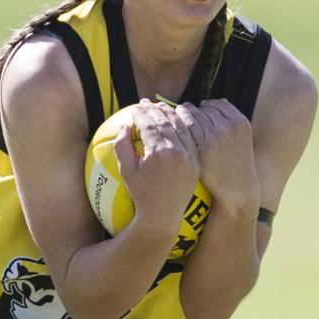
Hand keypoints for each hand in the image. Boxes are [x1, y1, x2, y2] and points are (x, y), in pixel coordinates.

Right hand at [115, 101, 200, 229]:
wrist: (163, 216)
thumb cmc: (140, 194)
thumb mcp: (125, 170)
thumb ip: (122, 145)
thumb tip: (125, 125)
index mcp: (158, 152)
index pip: (149, 124)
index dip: (141, 113)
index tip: (136, 107)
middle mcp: (177, 151)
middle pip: (165, 121)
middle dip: (154, 109)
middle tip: (146, 103)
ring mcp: (189, 156)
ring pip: (181, 127)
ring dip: (170, 114)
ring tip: (161, 107)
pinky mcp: (196, 162)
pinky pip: (190, 139)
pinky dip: (183, 128)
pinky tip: (175, 122)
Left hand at [176, 99, 258, 208]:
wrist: (237, 190)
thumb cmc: (235, 165)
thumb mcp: (240, 139)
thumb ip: (228, 121)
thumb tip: (211, 103)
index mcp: (240, 121)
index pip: (218, 104)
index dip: (207, 107)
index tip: (200, 113)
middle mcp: (229, 126)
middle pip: (204, 108)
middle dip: (194, 111)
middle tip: (183, 115)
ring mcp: (215, 136)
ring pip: (193, 115)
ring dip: (183, 115)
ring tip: (175, 120)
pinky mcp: (203, 147)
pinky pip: (186, 127)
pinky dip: (179, 125)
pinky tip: (175, 131)